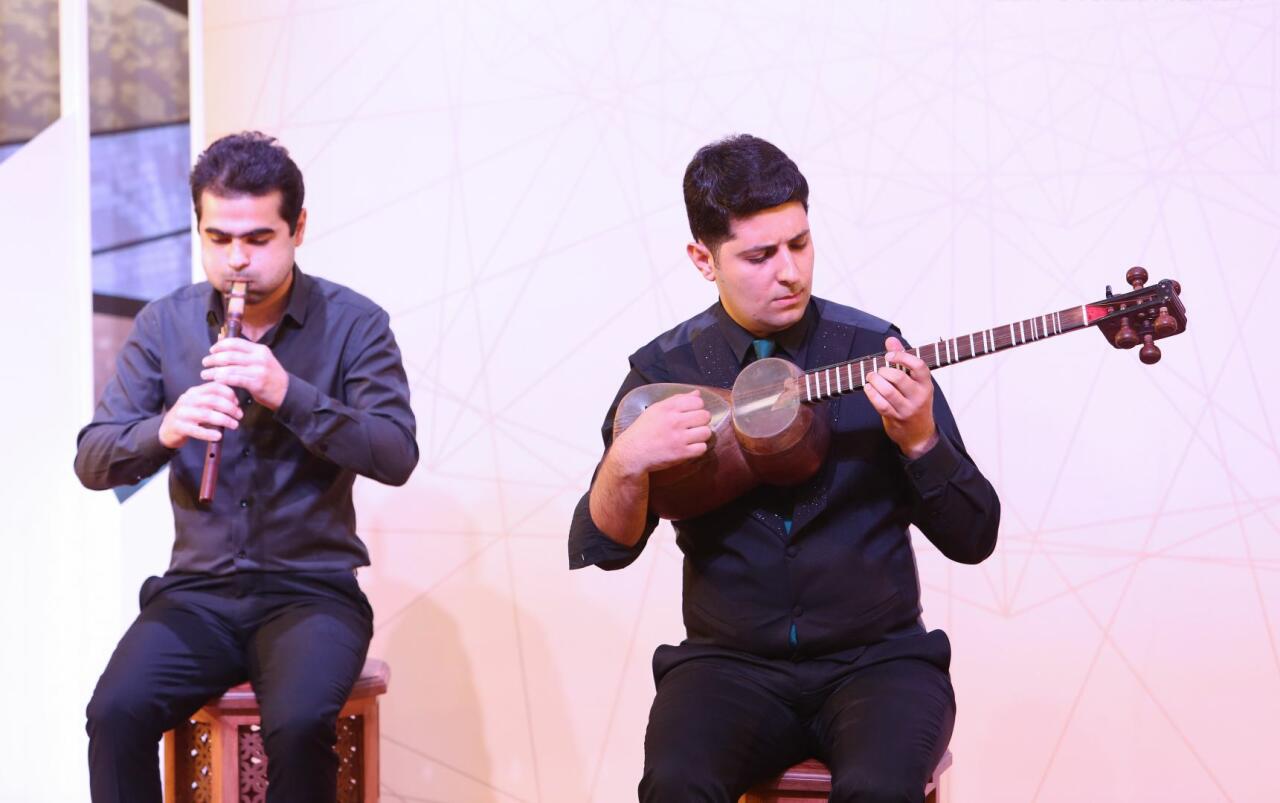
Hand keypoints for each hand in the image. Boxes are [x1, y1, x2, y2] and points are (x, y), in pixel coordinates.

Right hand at [158, 382, 241, 448]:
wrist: (166, 430)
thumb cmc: (189, 417)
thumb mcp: (199, 404)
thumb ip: (214, 401)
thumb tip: (236, 404)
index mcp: (194, 392)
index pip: (214, 387)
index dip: (229, 394)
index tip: (238, 403)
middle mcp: (188, 400)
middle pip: (213, 400)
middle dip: (230, 408)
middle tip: (239, 416)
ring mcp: (182, 413)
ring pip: (206, 414)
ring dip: (224, 420)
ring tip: (234, 425)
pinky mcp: (179, 427)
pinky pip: (196, 430)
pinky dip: (209, 433)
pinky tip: (218, 436)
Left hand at [200, 338, 289, 409]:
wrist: (286, 392)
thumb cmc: (269, 376)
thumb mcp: (260, 360)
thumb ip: (242, 352)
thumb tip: (221, 338)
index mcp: (259, 350)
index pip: (235, 342)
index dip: (220, 345)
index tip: (211, 350)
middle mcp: (259, 358)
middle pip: (230, 355)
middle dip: (214, 359)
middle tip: (205, 363)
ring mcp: (259, 371)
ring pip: (230, 368)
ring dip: (214, 371)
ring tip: (205, 374)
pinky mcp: (257, 383)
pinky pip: (235, 380)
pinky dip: (223, 380)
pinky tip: (215, 381)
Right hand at [609, 390, 712, 475]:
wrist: (632, 452)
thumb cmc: (643, 430)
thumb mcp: (656, 409)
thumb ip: (677, 400)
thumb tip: (697, 393)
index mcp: (668, 408)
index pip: (697, 401)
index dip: (698, 407)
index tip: (692, 413)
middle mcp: (675, 421)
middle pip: (705, 416)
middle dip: (702, 420)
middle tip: (694, 425)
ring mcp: (679, 438)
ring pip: (706, 432)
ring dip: (701, 435)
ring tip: (693, 437)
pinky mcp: (681, 453)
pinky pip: (702, 448)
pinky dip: (698, 448)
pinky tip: (690, 447)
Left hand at [864, 336, 938, 458]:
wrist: (919, 433)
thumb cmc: (914, 402)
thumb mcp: (914, 382)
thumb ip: (903, 359)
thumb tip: (891, 341)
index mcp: (926, 384)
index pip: (919, 366)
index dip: (902, 357)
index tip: (889, 356)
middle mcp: (919, 396)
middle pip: (899, 378)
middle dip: (884, 371)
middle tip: (879, 370)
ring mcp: (907, 408)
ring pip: (888, 391)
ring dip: (875, 381)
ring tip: (871, 377)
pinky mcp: (895, 418)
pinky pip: (881, 404)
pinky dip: (871, 394)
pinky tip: (868, 388)